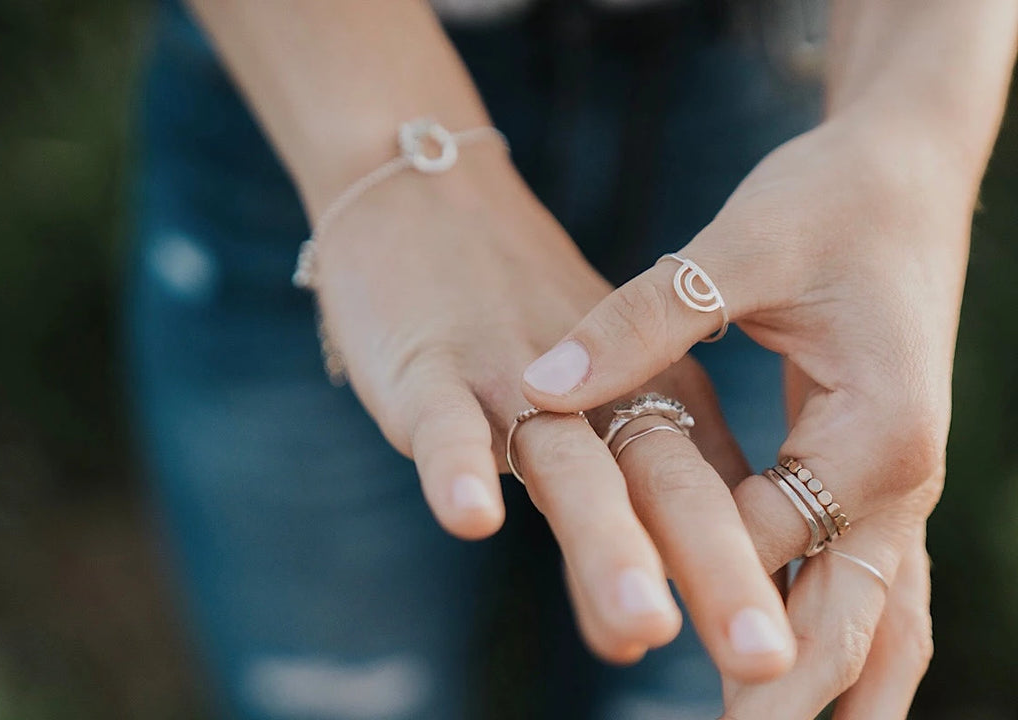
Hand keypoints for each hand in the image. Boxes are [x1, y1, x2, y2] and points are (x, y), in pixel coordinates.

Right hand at [312, 146, 794, 678]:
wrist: (427, 201)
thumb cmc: (516, 310)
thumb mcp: (601, 390)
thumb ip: (649, 469)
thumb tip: (694, 583)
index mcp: (645, 396)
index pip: (710, 495)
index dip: (751, 576)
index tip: (781, 658)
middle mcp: (594, 394)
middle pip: (664, 486)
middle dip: (716, 574)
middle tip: (766, 660)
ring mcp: (508, 380)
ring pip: (567, 466)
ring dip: (605, 543)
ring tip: (643, 624)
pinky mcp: (429, 370)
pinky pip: (446, 426)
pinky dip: (458, 467)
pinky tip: (472, 519)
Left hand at [522, 115, 964, 714]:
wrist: (904, 171)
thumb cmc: (828, 202)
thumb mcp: (736, 249)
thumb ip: (640, 321)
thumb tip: (540, 386)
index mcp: (876, 427)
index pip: (771, 541)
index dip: (700, 585)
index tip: (633, 633)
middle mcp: (902, 472)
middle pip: (845, 615)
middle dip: (782, 689)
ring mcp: (899, 480)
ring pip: (881, 620)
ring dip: (829, 688)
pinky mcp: (877, 472)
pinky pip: (874, 584)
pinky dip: (845, 643)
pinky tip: (805, 682)